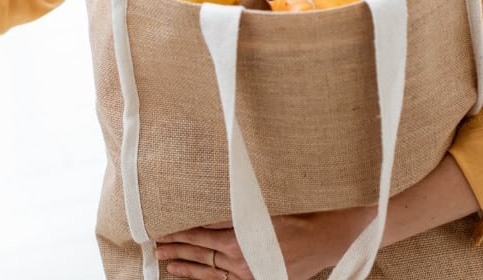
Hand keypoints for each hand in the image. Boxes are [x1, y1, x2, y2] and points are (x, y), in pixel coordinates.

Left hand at [154, 206, 375, 279]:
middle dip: (177, 251)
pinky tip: (201, 277)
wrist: (326, 236)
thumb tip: (201, 213)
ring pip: (211, 273)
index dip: (179, 234)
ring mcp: (250, 274)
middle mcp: (240, 263)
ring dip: (189, 268)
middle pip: (201, 256)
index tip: (161, 231)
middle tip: (156, 248)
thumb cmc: (295, 215)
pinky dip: (212, 278)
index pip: (199, 237)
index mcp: (238, 242)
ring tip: (169, 265)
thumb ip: (228, 213)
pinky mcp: (261, 279)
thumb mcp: (258, 209)